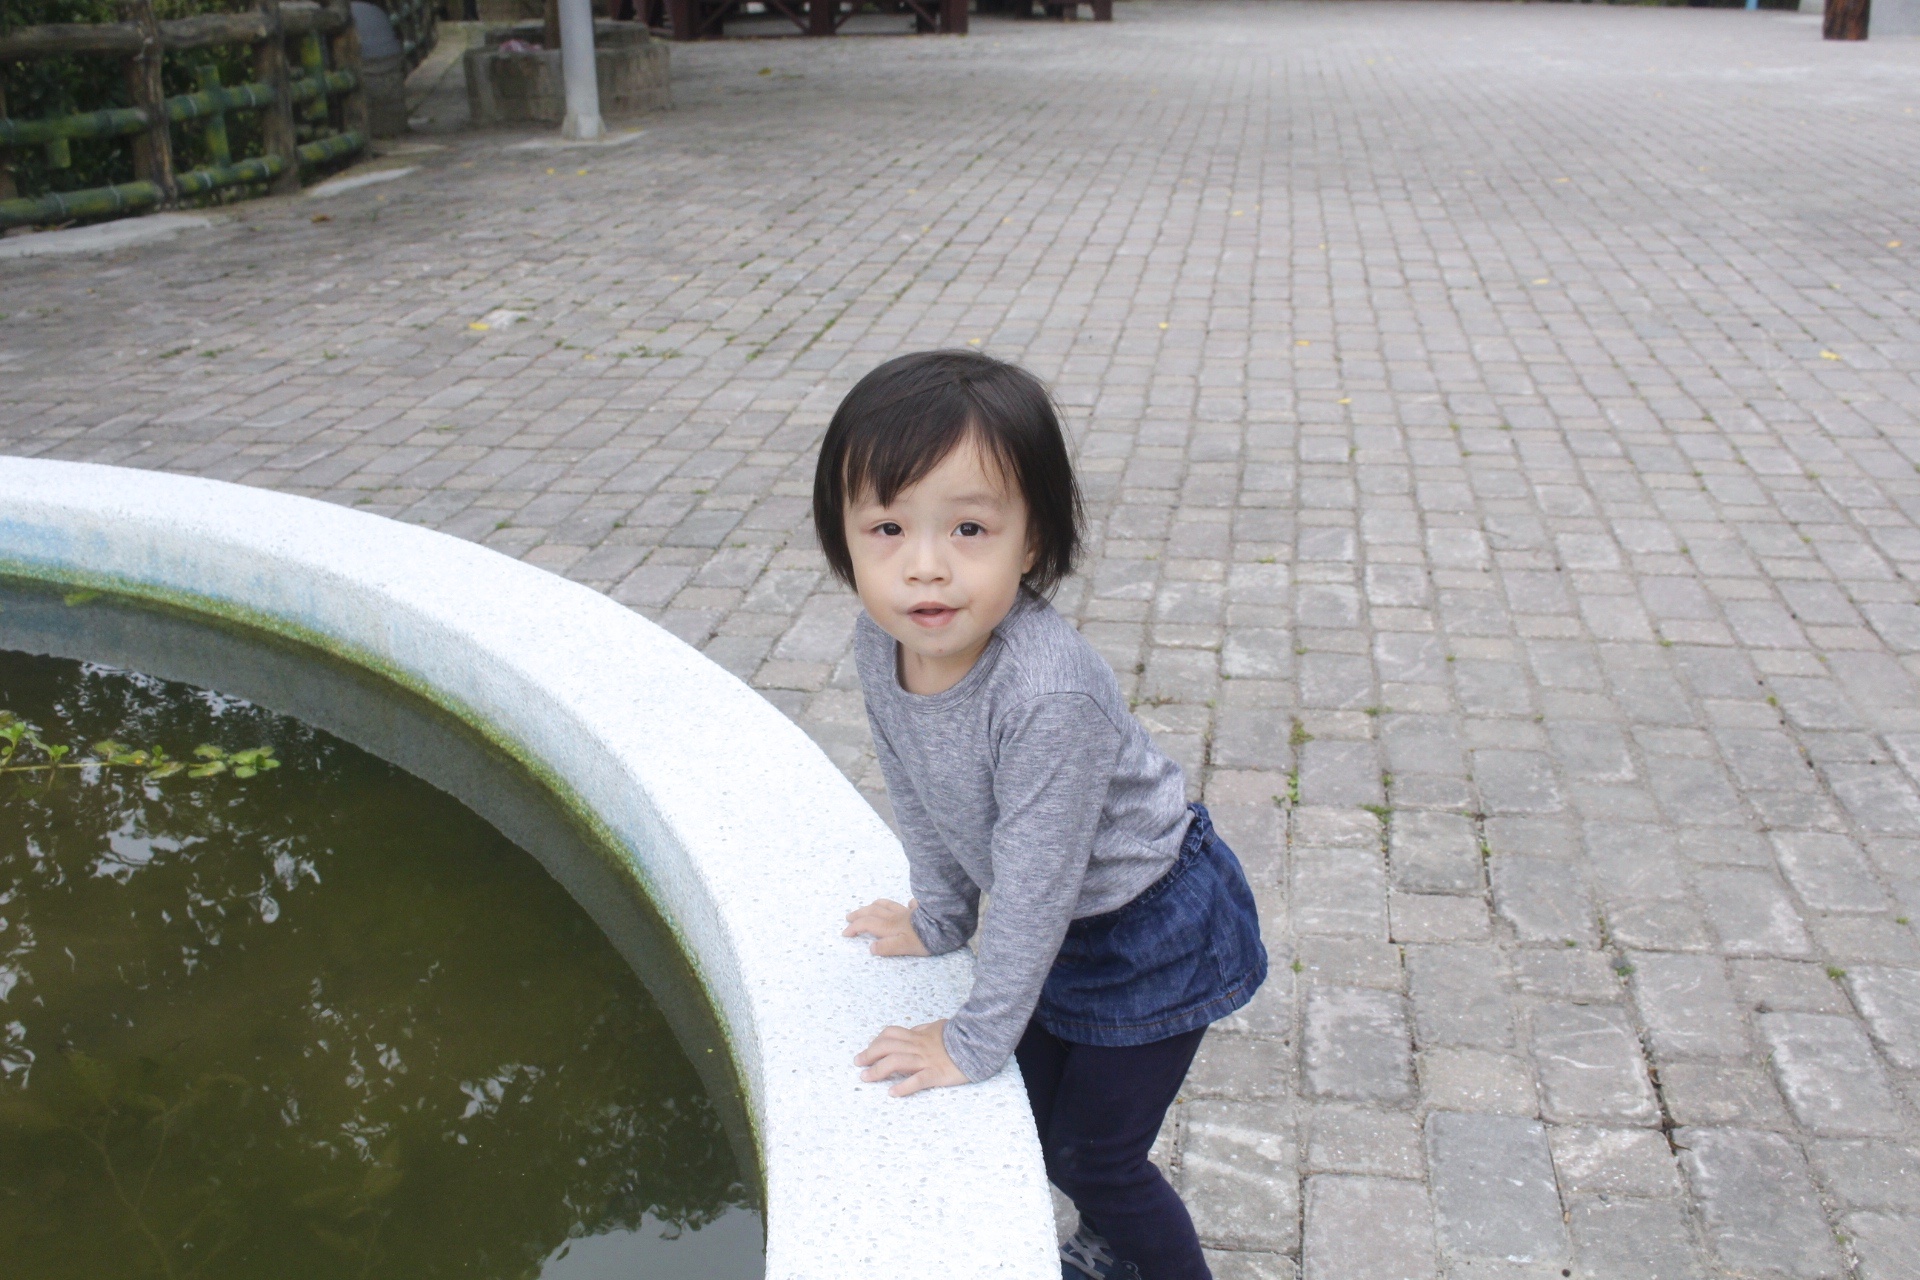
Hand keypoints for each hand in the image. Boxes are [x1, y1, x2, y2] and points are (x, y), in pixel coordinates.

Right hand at [842, 898, 930, 956]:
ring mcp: (907, 911)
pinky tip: (906, 905)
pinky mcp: (921, 910)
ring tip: (868, 907)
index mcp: (889, 926)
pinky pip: (908, 905)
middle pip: (873, 912)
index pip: (866, 924)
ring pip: (887, 905)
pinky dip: (903, 905)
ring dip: (874, 906)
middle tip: (849, 917)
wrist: (946, 925)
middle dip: (859, 914)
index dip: (854, 928)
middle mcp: (895, 916)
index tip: (845, 933)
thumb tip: (871, 947)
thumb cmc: (924, 939)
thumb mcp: (903, 947)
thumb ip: (886, 947)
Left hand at [855, 1019, 969, 1095]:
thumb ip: (925, 1029)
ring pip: (897, 1062)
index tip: (868, 1051)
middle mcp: (919, 1047)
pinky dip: (904, 1086)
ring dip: (879, 1070)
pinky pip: (918, 1080)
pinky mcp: (937, 1074)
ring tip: (866, 1078)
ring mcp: (927, 1060)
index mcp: (919, 1036)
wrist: (980, 1043)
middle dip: (870, 1055)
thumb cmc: (960, 1036)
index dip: (876, 1042)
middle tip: (858, 1064)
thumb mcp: (940, 1027)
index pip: (891, 1034)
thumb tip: (915, 1029)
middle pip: (888, 1047)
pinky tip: (893, 1093)